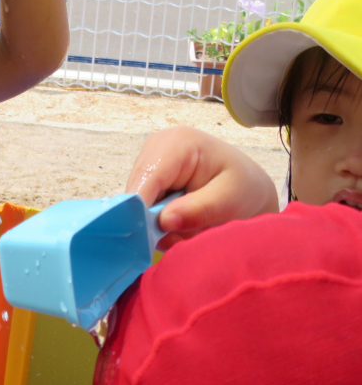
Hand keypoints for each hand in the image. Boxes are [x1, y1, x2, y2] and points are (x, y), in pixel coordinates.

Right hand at [127, 126, 279, 249]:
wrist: (248, 187)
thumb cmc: (244, 189)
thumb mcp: (230, 201)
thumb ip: (199, 210)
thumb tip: (163, 222)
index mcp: (178, 143)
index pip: (148, 176)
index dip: (141, 208)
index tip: (146, 241)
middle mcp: (155, 146)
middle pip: (136, 189)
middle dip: (150, 220)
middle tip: (176, 242)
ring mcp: (149, 160)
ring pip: (135, 200)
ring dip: (155, 223)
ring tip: (186, 230)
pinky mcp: (147, 176)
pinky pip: (141, 205)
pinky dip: (156, 221)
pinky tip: (179, 224)